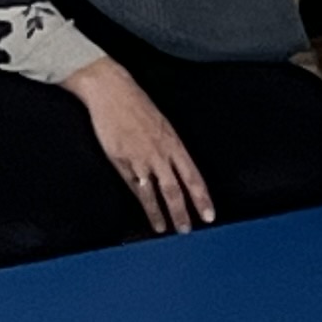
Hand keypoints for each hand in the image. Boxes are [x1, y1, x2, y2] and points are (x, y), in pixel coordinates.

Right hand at [63, 57, 213, 232]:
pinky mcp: (122, 160)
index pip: (193, 177)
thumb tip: (179, 167)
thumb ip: (171, 147)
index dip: (202, 198)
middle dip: (184, 212)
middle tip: (188, 230)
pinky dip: (142, 203)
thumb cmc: (137, 106)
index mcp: (174, 143)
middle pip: (176, 189)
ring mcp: (141, 158)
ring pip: (156, 192)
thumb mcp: (163, 125)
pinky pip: (134, 187)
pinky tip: (146, 213)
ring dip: (162, 213)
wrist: (112, 92)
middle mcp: (161, 153)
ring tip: (167, 228)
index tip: (210, 215)